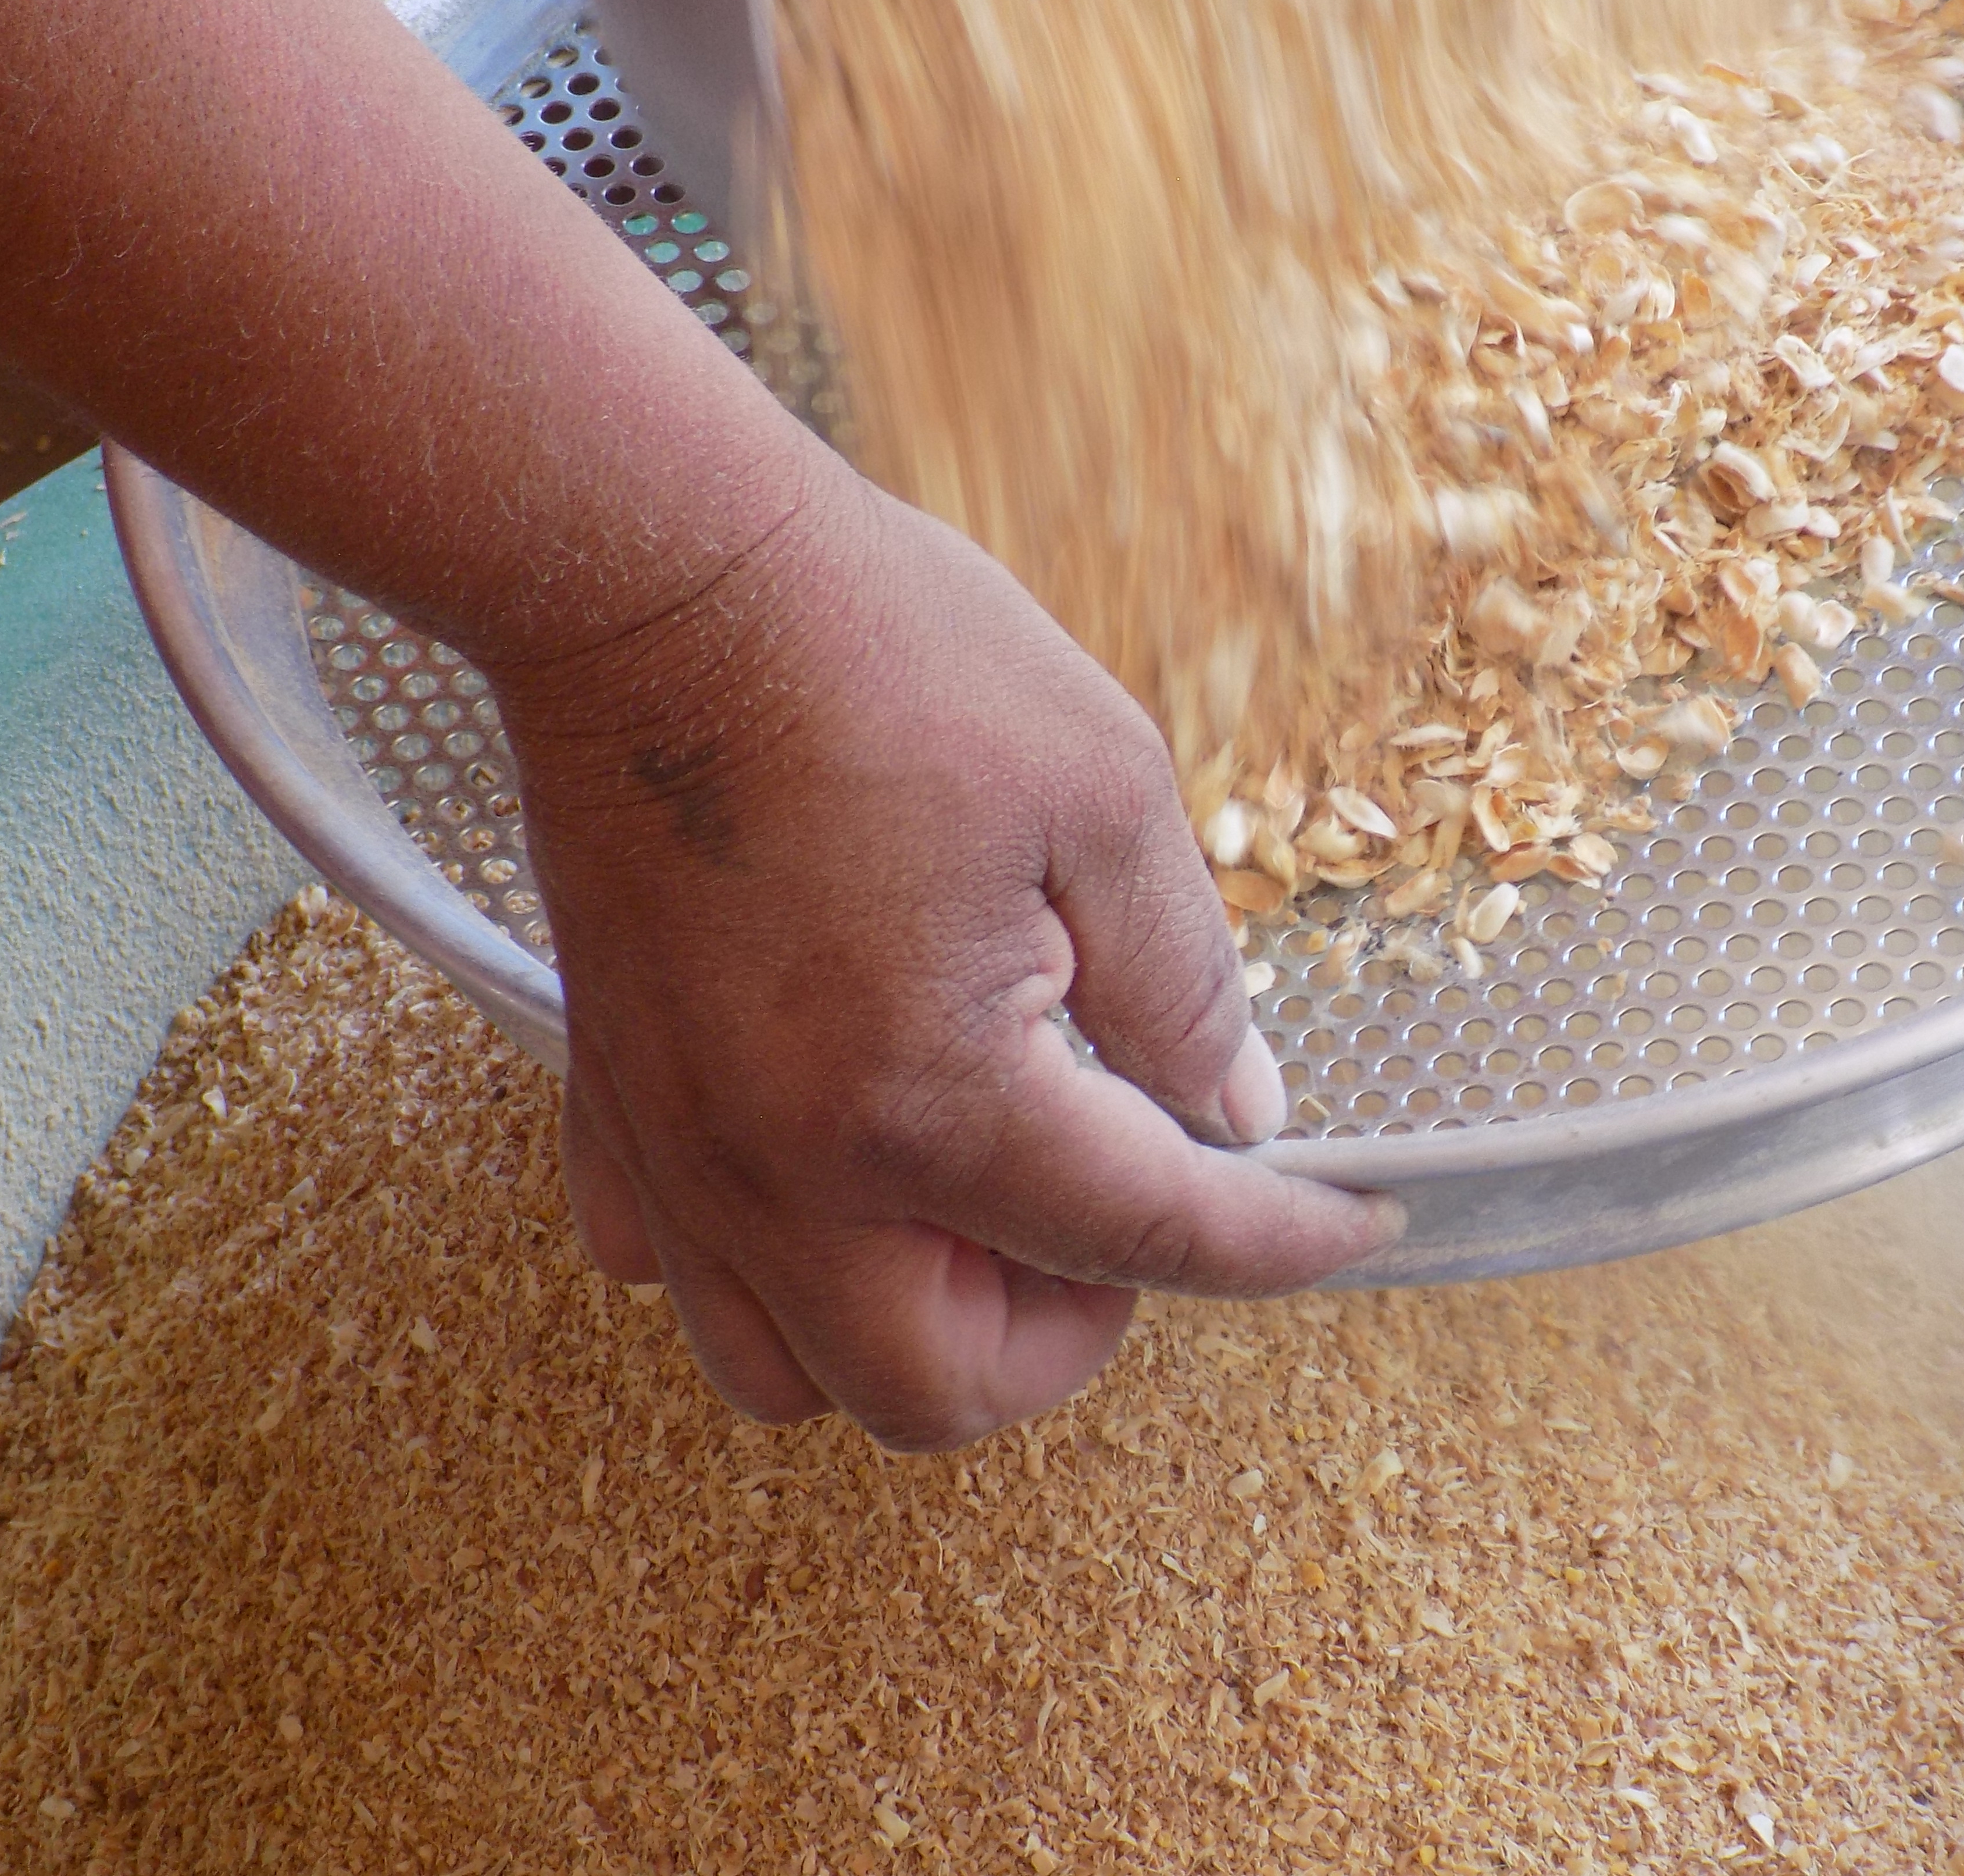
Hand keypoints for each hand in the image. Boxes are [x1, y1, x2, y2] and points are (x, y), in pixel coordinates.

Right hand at [492, 459, 1395, 1448]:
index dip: (1282, 1243)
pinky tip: (838, 1165)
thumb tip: (1237, 1109)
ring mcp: (681, 1145)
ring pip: (788, 1369)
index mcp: (932, 1099)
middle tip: (1132, 1212)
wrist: (657, 573)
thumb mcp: (1104, 795)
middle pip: (939, 1391)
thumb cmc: (882, 657)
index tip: (1354, 1221)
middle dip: (1067, 1334)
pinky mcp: (609, 1095)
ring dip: (912, 1324)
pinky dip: (768, 1264)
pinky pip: (669, 1265)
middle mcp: (784, 1169)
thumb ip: (1184, 984)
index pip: (1150, 1242)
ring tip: (987, 1202)